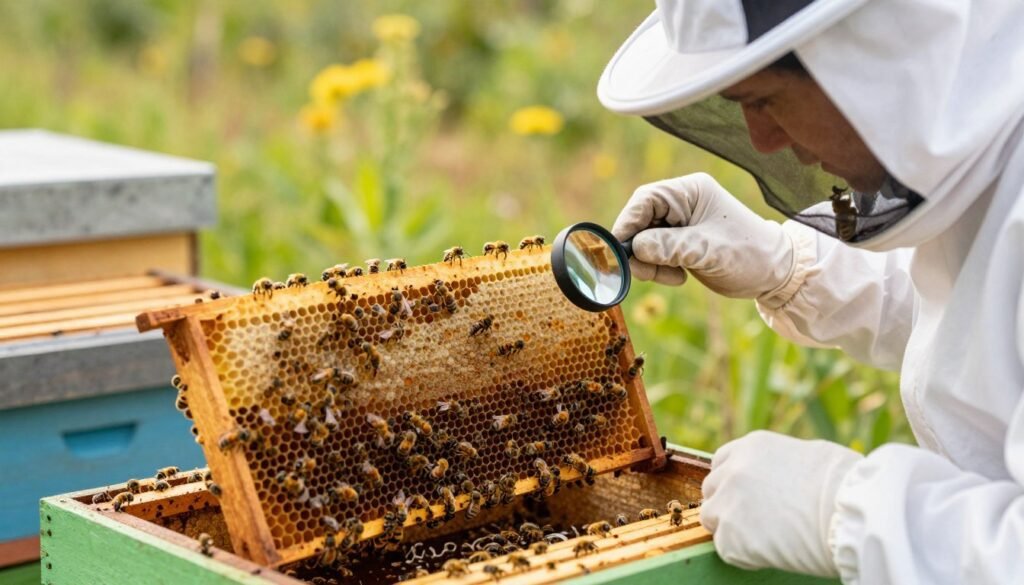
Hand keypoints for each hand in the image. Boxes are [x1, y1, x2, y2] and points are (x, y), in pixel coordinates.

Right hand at [611, 173, 794, 298]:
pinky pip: (654, 254)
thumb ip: (667, 246)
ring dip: (649, 262)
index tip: (619, 248)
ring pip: (644, 241)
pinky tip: (680, 276)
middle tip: (643, 271)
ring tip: (672, 276)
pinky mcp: (680, 243)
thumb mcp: (706, 250)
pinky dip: (658, 269)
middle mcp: (682, 203)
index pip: (646, 200)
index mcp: (690, 191)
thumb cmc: (747, 254)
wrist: (774, 273)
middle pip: (641, 220)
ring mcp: (680, 224)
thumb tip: (633, 248)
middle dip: (639, 247)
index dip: (629, 222)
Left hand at [700, 430, 862, 576]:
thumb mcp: (808, 454)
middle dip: (728, 504)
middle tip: (755, 521)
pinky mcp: (730, 536)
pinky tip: (771, 552)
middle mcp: (732, 471)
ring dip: (731, 529)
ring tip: (765, 538)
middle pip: (711, 490)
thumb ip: (779, 462)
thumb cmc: (844, 485)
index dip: (732, 482)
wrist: (849, 514)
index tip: (746, 496)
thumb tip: (781, 472)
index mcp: (750, 447)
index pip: (721, 462)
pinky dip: (744, 554)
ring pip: (712, 519)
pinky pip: (726, 549)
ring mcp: (728, 503)